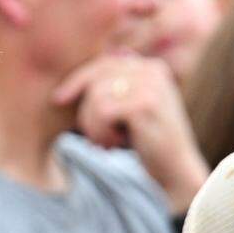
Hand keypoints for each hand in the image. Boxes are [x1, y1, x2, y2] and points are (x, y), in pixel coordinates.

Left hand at [52, 53, 208, 212]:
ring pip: (95, 98)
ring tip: (109, 142)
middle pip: (95, 80)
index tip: (58, 100)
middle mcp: (152, 70)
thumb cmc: (147, 140)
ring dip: (93, 127)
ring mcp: (149, 86)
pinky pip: (101, 113)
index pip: (102, 64)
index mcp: (150, 67)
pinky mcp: (143, 105)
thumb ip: (115, 85)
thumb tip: (94, 65)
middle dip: (86, 111)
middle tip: (97, 137)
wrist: (174, 168)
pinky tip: (114, 144)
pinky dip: (100, 133)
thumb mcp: (132, 107)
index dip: (76, 81)